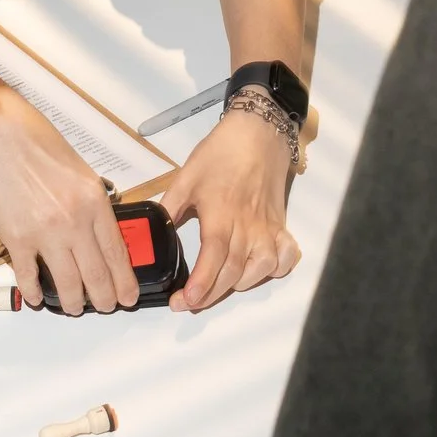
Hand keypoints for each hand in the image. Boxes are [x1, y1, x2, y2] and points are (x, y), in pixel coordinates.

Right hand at [0, 89, 138, 314]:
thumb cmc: (32, 138)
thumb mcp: (78, 168)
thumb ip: (89, 201)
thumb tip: (94, 229)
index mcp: (94, 201)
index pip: (117, 253)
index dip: (124, 281)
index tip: (127, 296)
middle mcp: (74, 221)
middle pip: (96, 275)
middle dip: (104, 299)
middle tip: (105, 306)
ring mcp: (43, 232)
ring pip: (67, 284)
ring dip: (72, 302)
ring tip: (74, 307)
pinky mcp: (14, 238)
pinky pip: (28, 276)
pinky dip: (33, 291)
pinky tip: (36, 297)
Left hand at [161, 110, 299, 311]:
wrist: (257, 133)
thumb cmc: (220, 154)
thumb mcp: (186, 178)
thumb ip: (168, 207)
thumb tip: (151, 231)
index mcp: (221, 214)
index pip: (213, 258)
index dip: (201, 284)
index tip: (185, 301)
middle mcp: (248, 226)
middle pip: (233, 272)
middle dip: (209, 295)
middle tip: (187, 303)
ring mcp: (268, 228)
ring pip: (259, 271)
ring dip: (238, 285)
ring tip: (218, 285)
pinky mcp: (281, 226)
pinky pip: (285, 257)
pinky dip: (275, 270)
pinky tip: (258, 271)